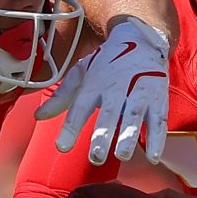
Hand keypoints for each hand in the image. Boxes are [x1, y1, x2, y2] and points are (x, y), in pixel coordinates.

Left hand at [36, 17, 169, 163]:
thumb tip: (38, 117)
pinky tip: (153, 157)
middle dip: (103, 135)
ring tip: (122, 156)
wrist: (141, 40)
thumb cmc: (107, 62)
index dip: (71, 127)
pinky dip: (157, 138)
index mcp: (95, 82)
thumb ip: (61, 97)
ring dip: (129, 137)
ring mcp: (139, 92)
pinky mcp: (158, 98)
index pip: (80, 107)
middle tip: (96, 158)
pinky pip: (158, 120)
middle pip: (109, 113)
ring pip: (135, 116)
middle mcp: (117, 87)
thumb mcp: (82, 73)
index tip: (62, 147)